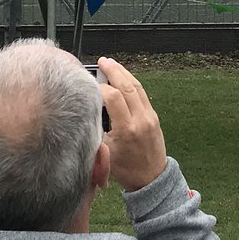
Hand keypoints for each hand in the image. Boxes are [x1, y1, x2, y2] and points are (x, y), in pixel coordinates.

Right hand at [97, 57, 166, 191]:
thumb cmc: (125, 170)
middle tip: (102, 61)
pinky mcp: (154, 116)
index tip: (87, 86)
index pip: (113, 98)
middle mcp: (140, 119)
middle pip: (127, 87)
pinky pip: (142, 93)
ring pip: (137, 87)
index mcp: (127, 129)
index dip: (98, 88)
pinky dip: (131, 82)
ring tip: (110, 63)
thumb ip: (95, 132)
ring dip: (123, 73)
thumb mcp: (105, 153)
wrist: (151, 179)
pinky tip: (122, 77)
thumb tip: (84, 112)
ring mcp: (150, 116)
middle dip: (113, 71)